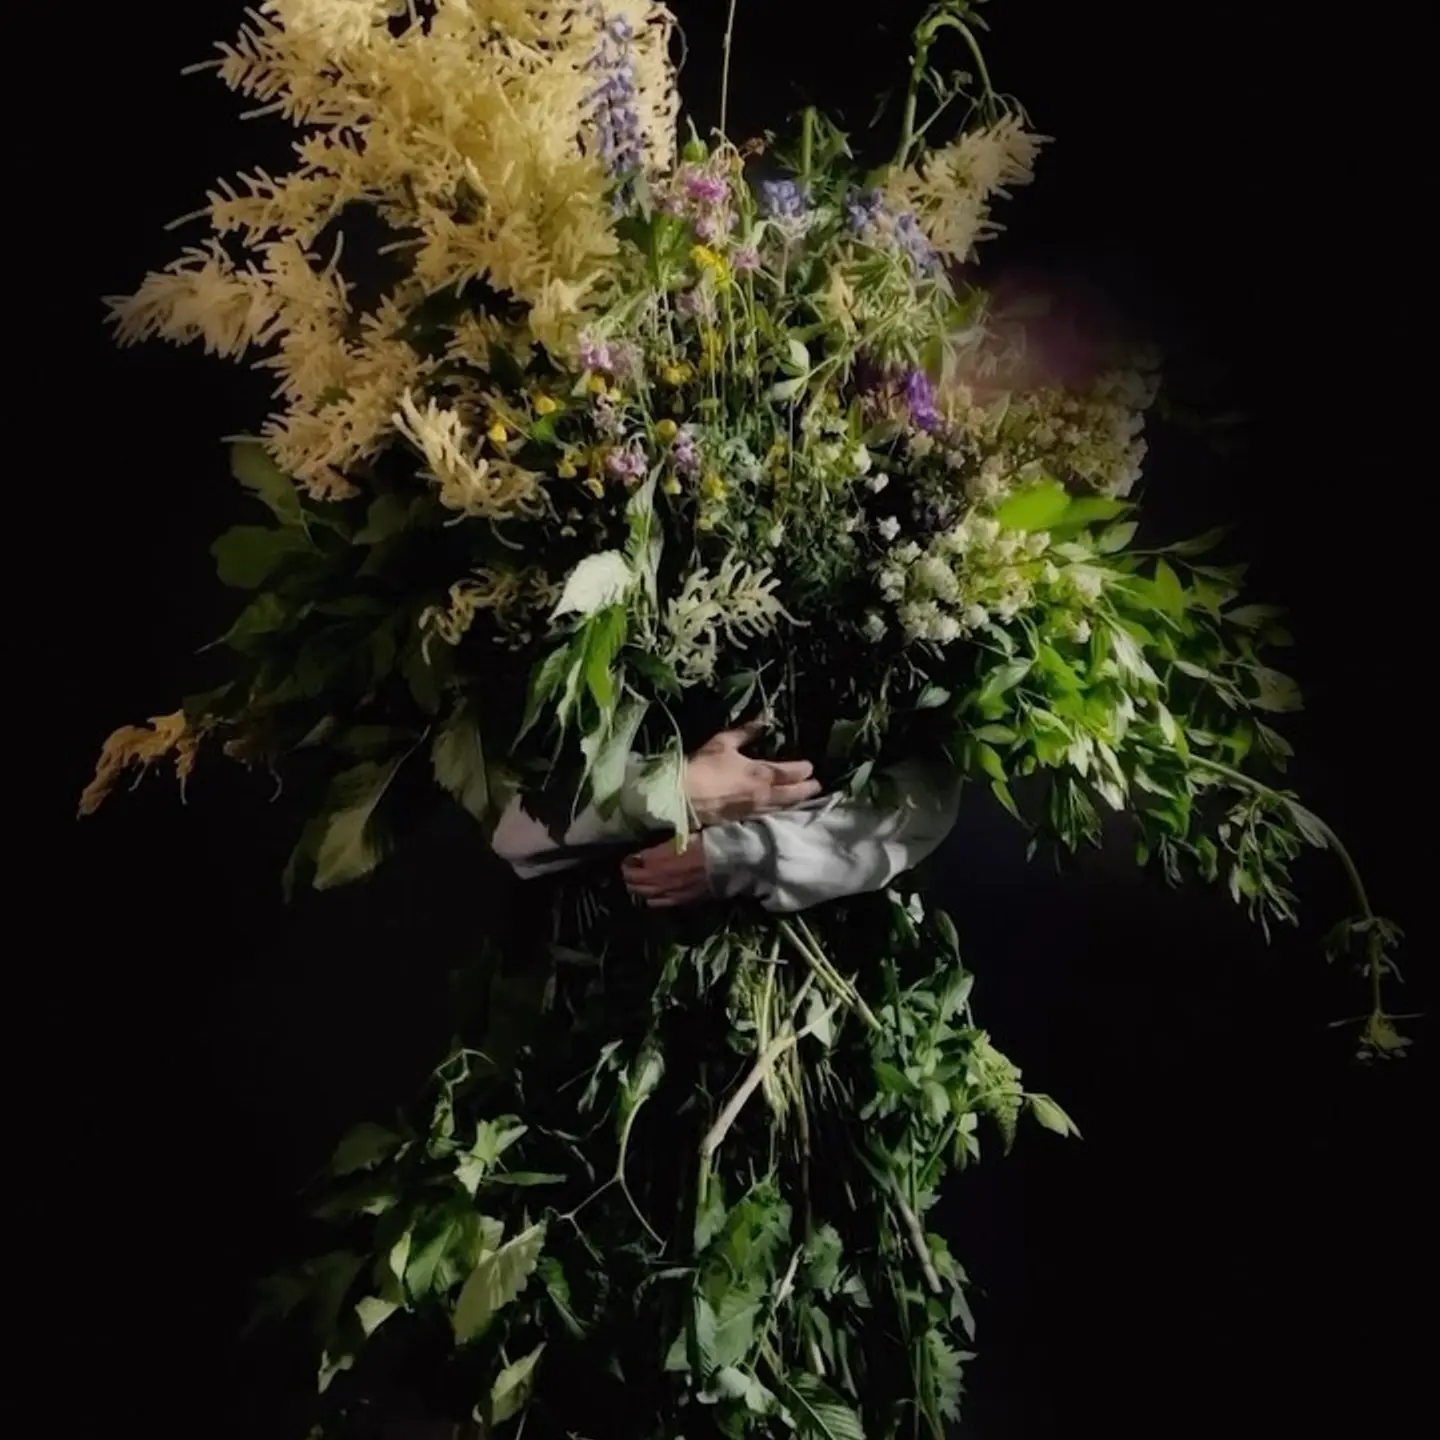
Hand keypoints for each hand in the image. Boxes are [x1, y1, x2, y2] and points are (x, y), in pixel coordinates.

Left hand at [622, 835, 711, 907]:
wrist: (724, 863)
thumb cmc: (702, 844)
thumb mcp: (677, 838)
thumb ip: (658, 848)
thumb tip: (643, 854)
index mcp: (654, 860)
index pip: (630, 864)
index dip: (627, 861)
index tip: (630, 858)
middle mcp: (655, 879)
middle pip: (632, 882)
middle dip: (629, 876)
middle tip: (632, 870)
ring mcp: (666, 892)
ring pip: (641, 895)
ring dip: (638, 888)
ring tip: (641, 882)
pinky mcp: (677, 901)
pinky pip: (656, 903)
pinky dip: (651, 898)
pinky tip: (655, 893)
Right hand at [685, 720, 819, 826]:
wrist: (683, 797)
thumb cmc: (703, 766)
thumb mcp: (724, 742)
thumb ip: (746, 732)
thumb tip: (764, 718)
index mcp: (762, 773)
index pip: (792, 773)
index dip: (804, 769)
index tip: (811, 766)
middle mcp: (764, 794)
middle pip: (793, 794)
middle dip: (807, 789)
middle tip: (818, 786)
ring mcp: (754, 810)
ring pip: (782, 807)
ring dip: (796, 802)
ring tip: (805, 799)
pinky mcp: (743, 819)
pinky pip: (768, 815)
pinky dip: (779, 811)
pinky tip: (780, 810)